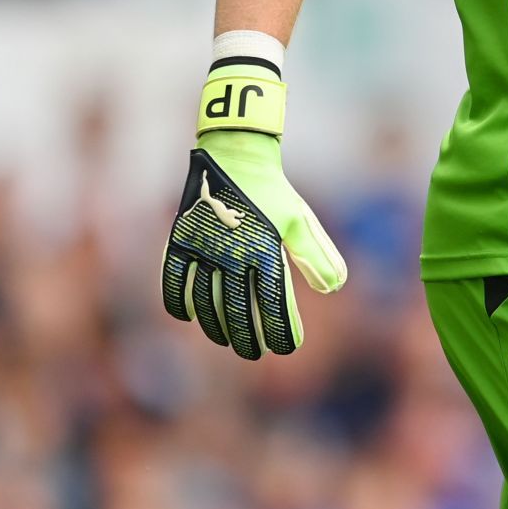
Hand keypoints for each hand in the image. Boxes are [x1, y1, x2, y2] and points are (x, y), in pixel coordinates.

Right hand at [162, 130, 346, 359]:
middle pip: (238, 309)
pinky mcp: (181, 238)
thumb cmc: (274, 192)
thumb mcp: (301, 221)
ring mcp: (204, 247)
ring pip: (206, 301)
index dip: (281, 329)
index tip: (288, 347)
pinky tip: (189, 316)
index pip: (274, 303)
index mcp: (265, 250)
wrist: (237, 155)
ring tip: (228, 340)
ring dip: (216, 326)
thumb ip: (317, 255)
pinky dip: (178, 300)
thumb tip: (334, 288)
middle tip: (256, 353)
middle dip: (249, 337)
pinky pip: (174, 278)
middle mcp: (232, 253)